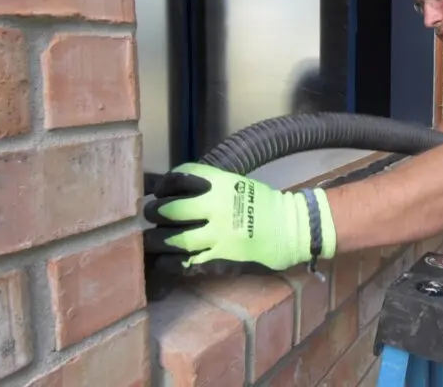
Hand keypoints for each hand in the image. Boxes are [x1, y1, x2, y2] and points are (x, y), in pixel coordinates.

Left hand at [142, 162, 337, 275]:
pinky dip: (171, 263)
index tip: (159, 192)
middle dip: (154, 213)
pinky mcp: (222, 258)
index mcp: (221, 184)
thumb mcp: (238, 184)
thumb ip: (210, 187)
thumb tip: (174, 191)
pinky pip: (188, 262)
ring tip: (149, 243)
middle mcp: (217, 206)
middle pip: (170, 209)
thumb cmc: (266, 206)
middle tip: (150, 217)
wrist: (294, 229)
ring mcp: (219, 234)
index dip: (164, 185)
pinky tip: (165, 262)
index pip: (180, 178)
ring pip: (174, 239)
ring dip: (156, 242)